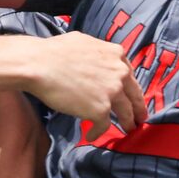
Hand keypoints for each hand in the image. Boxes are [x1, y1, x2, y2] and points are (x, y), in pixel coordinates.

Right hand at [19, 30, 146, 130]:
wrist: (38, 64)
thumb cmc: (53, 51)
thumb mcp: (84, 42)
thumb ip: (99, 53)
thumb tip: (98, 58)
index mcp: (116, 54)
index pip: (130, 75)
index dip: (132, 88)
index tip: (133, 97)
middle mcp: (119, 73)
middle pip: (134, 96)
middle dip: (138, 109)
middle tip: (140, 119)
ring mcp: (112, 92)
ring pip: (125, 113)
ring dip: (126, 123)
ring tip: (126, 130)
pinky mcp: (101, 109)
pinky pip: (104, 126)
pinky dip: (98, 132)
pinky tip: (91, 135)